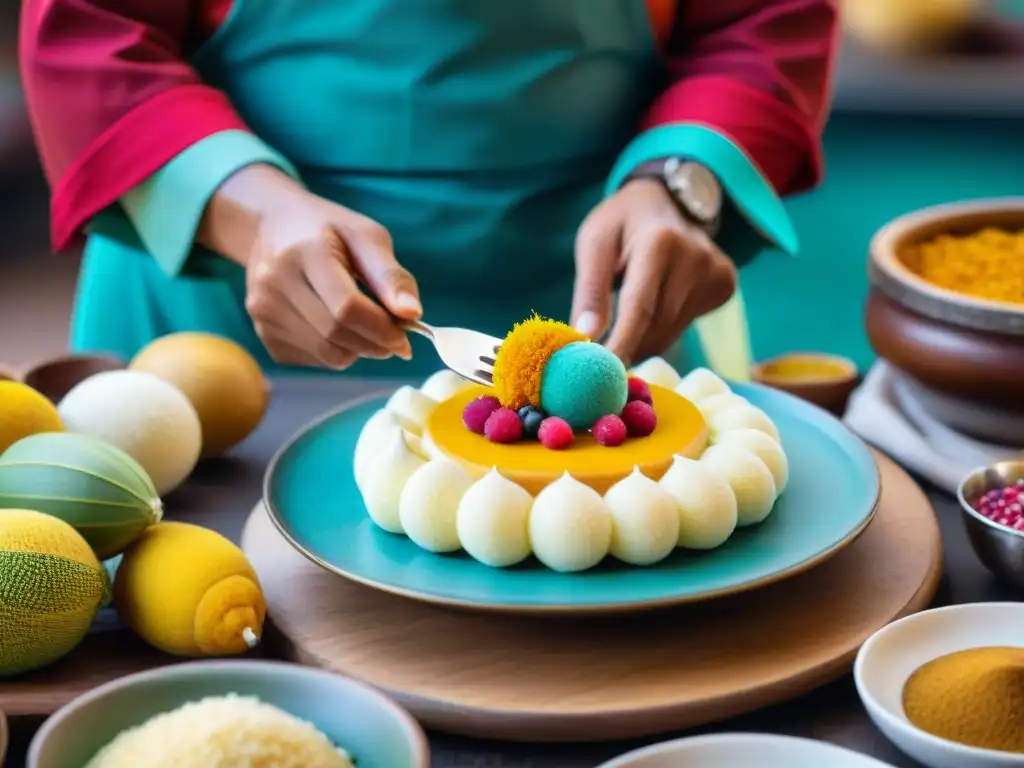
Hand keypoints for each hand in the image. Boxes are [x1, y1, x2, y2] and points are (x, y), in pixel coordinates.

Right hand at [200, 165, 419, 368]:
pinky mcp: (262, 332)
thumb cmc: (328, 229)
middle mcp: (274, 283)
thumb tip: (413, 314)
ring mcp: (262, 311)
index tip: (405, 336)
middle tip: (394, 337)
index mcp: (303, 252)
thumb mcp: (366, 236)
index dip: (382, 329)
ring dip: (357, 350)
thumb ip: (390, 275)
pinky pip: (311, 360)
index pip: (346, 307)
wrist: (272, 226)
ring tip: (366, 328)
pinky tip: (337, 328)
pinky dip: (335, 352)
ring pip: (325, 353)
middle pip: (335, 334)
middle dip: (374, 343)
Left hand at [571, 178, 736, 365]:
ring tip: (624, 328)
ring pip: (672, 332)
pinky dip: (663, 329)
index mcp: (660, 242)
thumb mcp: (594, 244)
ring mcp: (716, 271)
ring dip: (643, 340)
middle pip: (657, 326)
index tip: (602, 376)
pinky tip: (655, 305)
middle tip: (602, 358)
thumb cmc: (621, 224)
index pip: (640, 308)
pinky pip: (686, 324)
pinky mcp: (725, 284)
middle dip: (627, 347)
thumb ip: (590, 291)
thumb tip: (586, 337)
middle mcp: (696, 257)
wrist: (666, 200)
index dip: (621, 345)